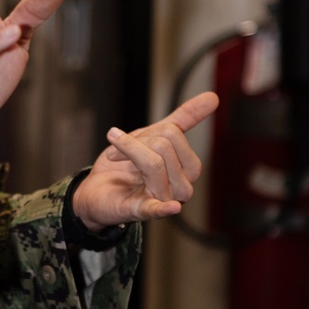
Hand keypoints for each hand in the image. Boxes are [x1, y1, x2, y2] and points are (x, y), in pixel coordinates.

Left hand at [71, 92, 218, 229]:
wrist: (95, 191)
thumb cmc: (126, 167)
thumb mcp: (152, 138)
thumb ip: (183, 120)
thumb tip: (213, 96)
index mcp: (186, 170)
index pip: (174, 134)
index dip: (147, 132)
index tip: (124, 139)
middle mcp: (181, 187)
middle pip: (165, 146)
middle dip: (135, 142)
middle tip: (118, 152)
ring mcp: (163, 200)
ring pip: (154, 164)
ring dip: (126, 152)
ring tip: (113, 158)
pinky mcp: (142, 212)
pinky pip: (157, 209)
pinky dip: (164, 208)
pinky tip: (171, 207)